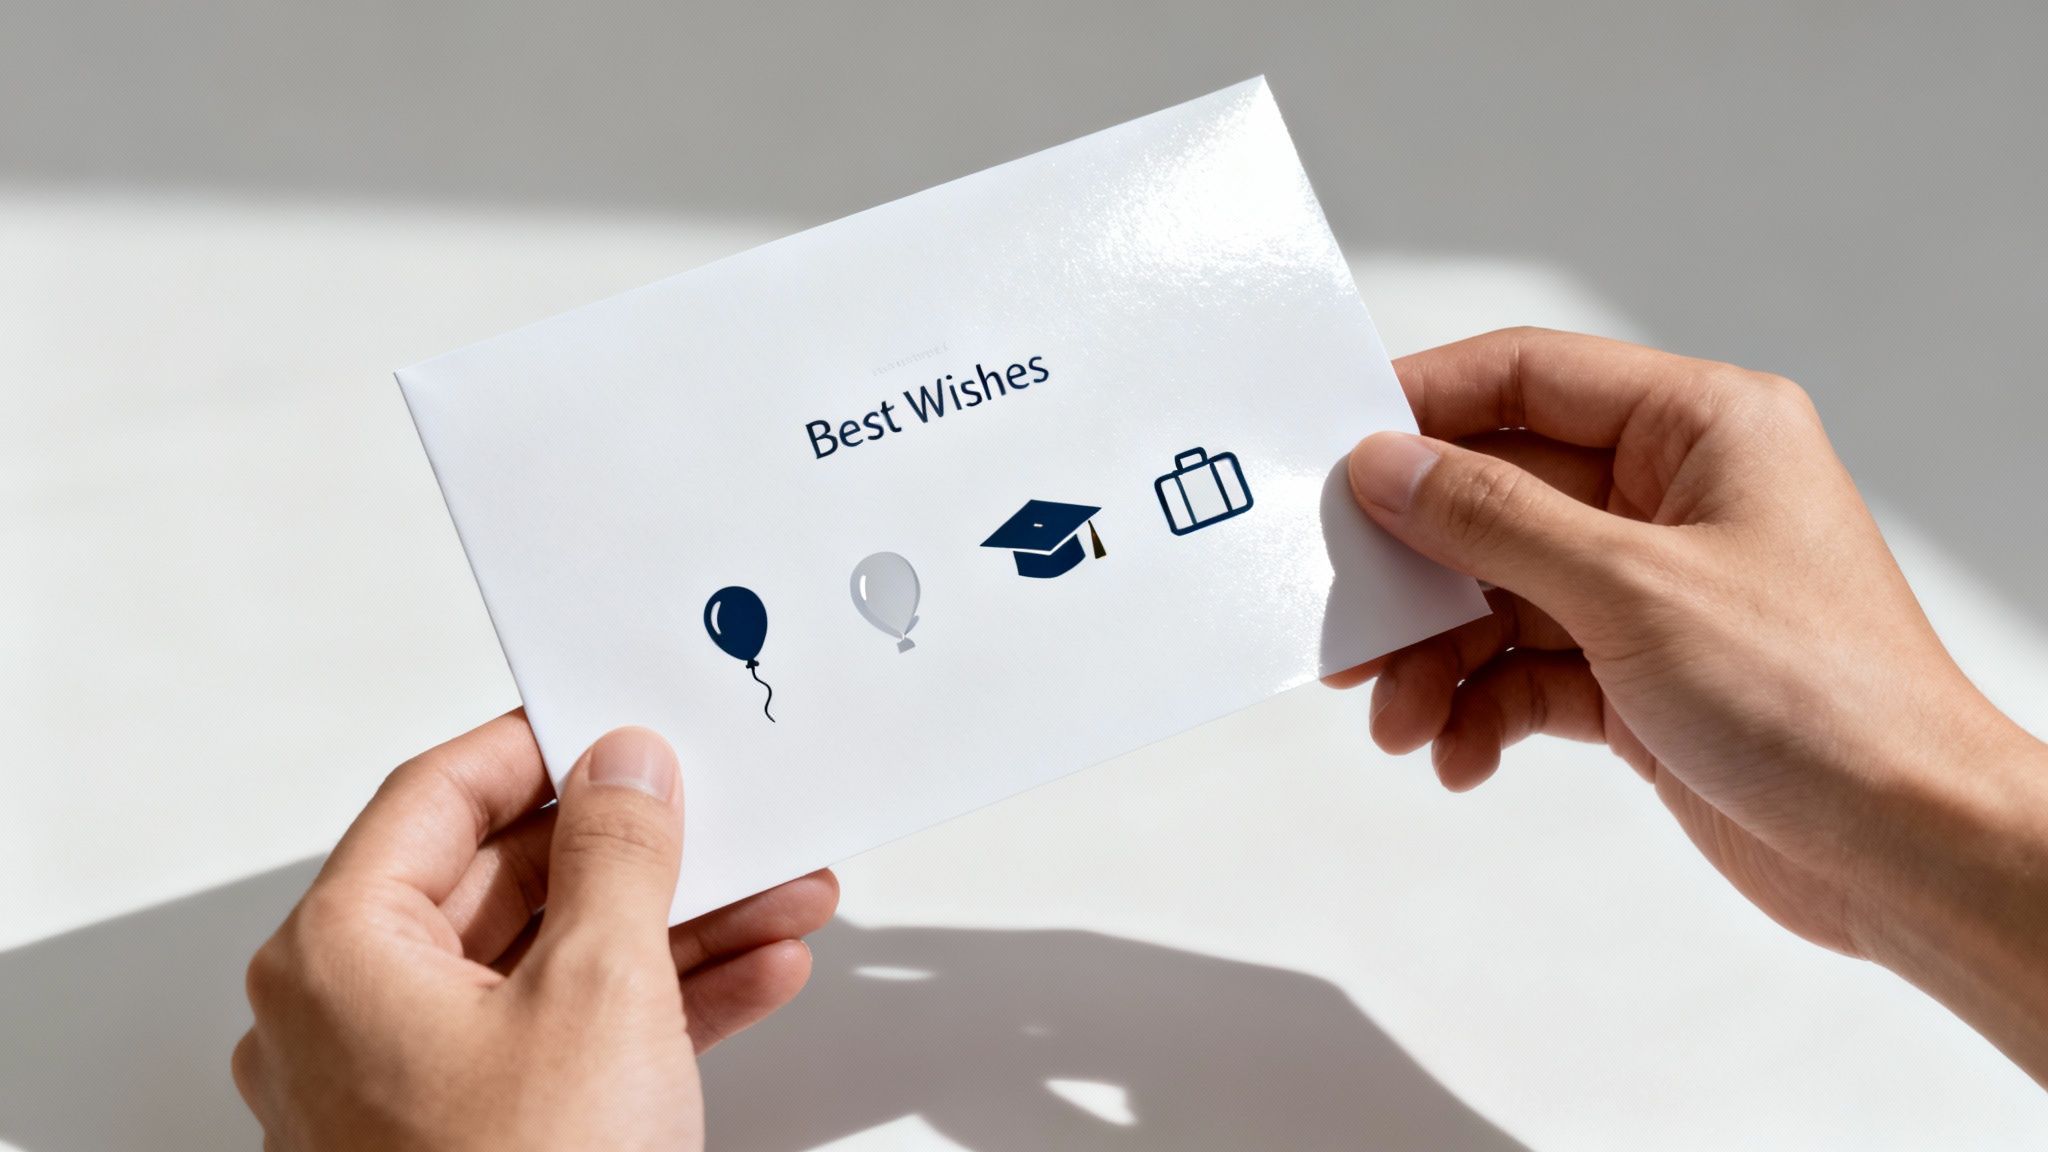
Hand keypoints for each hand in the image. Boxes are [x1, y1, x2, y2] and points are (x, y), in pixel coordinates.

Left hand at [231, 714, 837, 1149]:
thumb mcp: (598, 991)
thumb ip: (618, 855)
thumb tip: (624, 771)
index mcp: (340, 955)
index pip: (439, 795)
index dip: (542, 747)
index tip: (617, 721)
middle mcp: (355, 1015)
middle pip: (509, 881)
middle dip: (644, 851)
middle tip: (722, 812)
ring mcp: (412, 1085)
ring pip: (555, 962)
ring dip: (676, 924)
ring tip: (776, 892)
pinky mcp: (478, 1135)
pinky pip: (571, 1037)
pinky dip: (661, 1002)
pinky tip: (753, 971)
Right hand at [1330, 328, 2047, 1080]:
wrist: (1907, 850)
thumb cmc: (1826, 702)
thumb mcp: (1632, 590)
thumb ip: (1493, 519)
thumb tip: (1388, 466)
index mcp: (1702, 428)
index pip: (1528, 379)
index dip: (1424, 407)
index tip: (1338, 453)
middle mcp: (1674, 496)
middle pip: (1496, 497)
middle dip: (1418, 572)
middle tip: (1349, 622)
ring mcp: (1654, 587)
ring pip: (1499, 594)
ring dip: (1438, 659)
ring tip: (1402, 722)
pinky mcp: (1639, 673)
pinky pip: (1525, 669)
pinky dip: (1481, 711)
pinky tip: (1463, 754)